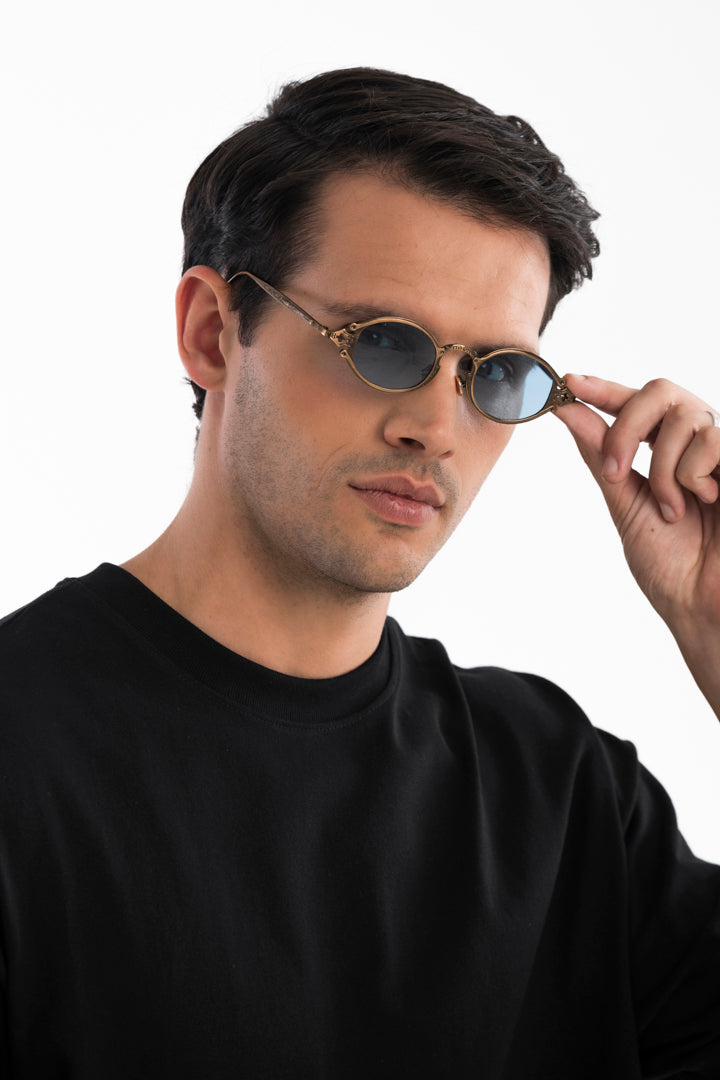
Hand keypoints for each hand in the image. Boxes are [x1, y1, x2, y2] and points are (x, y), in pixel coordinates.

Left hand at [555, 375, 719, 705]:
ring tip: (675, 510)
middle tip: (615, 474)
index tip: (568, 383)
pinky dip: (693, 477)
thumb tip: (567, 411)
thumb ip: (602, 455)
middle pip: (658, 391)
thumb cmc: (671, 566)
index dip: (603, 389)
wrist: (704, 605)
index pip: (634, 405)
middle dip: (626, 429)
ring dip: (663, 470)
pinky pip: (710, 441)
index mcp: (666, 452)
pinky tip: (709, 503)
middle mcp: (696, 443)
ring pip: (682, 417)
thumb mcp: (626, 505)